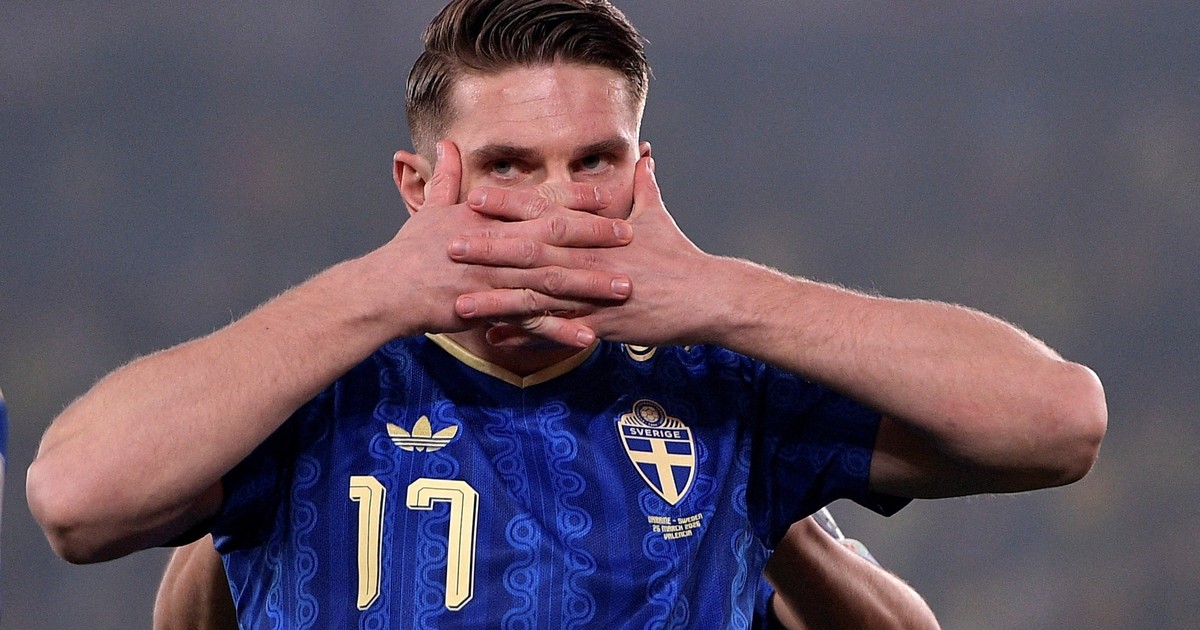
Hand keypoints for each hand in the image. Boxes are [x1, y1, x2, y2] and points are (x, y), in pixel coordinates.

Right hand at [375, 141, 635, 338]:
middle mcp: (496, 245)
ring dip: (589, 285)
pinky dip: (559, 330)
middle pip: (554, 238)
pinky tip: (588, 336)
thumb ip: (447, 177)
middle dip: (595, 237)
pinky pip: (530, 323)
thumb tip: (449, 144)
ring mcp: (494, 279)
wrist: (387, 291)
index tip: (606, 195)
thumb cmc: (409, 250)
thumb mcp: (430, 209)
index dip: (574, 199)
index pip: (539, 203)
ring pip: (550, 280)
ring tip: (624, 288)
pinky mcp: (488, 311)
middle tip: (631, 236)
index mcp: (488, 218)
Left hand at [452, 156, 715, 346]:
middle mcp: (590, 259)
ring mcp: (593, 293)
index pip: (546, 213)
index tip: (474, 196)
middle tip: (449, 245)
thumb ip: (644, 185)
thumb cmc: (682, 256)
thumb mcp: (659, 215)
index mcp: (597, 232)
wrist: (708, 296)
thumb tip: (645, 155)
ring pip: (537, 294)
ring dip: (496, 297)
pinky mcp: (601, 324)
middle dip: (489, 248)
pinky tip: (495, 339)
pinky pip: (555, 332)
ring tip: (459, 300)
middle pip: (531, 251)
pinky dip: (524, 335)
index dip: (509, 205)